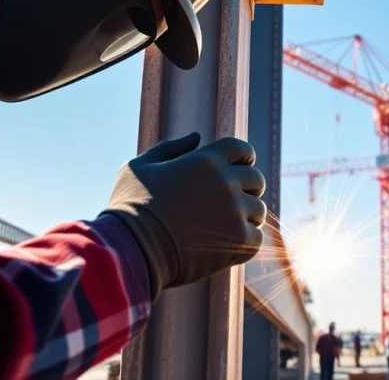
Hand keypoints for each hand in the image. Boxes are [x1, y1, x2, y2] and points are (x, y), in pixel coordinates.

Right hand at [101, 133, 266, 297]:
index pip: (242, 149)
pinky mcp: (238, 241)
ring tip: (226, 227)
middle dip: (248, 189)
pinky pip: (256, 238)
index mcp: (205, 160)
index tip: (239, 169)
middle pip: (256, 179)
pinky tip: (227, 246)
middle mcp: (225, 181)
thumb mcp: (140, 168)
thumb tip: (196, 138)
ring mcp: (234, 211)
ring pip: (258, 211)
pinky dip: (245, 243)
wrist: (131, 250)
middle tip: (232, 202)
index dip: (243, 158)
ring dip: (246, 217)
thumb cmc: (130, 209)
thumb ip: (169, 149)